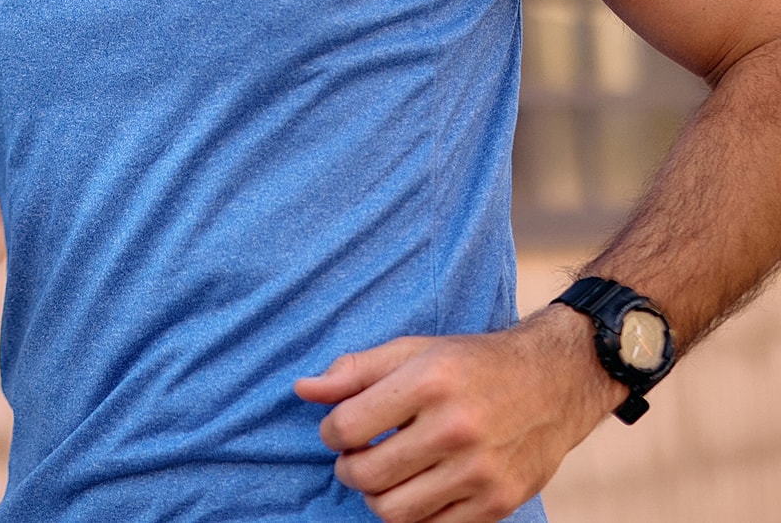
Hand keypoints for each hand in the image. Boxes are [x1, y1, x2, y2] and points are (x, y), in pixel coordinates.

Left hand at [294, 309, 623, 522]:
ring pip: (394, 512)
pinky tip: (416, 487)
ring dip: (375, 497)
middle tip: (354, 455)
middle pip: (367, 475)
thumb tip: (302, 389)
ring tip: (382, 474)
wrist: (553, 383)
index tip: (337, 428)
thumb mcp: (413, 350)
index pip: (348, 426)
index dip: (330, 431)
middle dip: (348, 468)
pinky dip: (413, 514)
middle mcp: (455, 428)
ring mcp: (479, 472)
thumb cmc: (472, 363)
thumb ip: (355, 370)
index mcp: (430, 380)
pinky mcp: (497, 505)